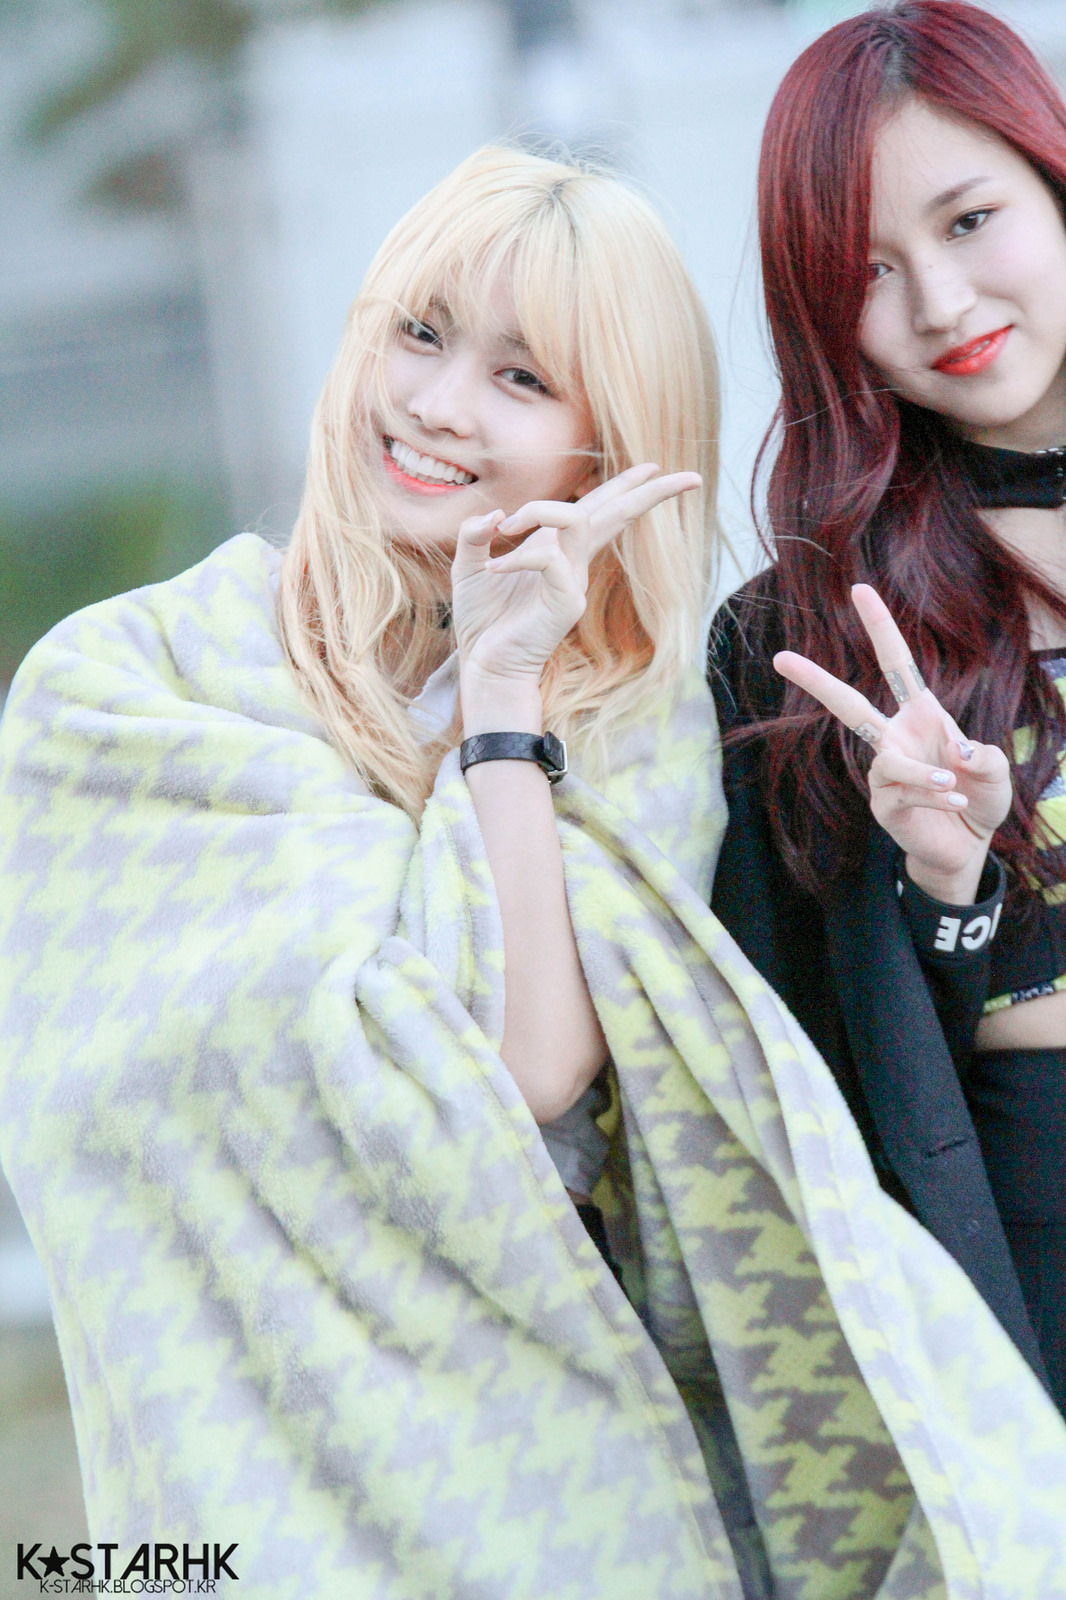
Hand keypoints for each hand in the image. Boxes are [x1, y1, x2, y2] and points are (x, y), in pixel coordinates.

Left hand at [451, 464, 700, 704]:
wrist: (485, 664)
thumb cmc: (482, 619)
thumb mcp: (468, 566)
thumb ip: (474, 534)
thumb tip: (495, 514)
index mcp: (556, 548)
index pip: (599, 509)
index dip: (625, 486)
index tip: (653, 467)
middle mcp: (572, 561)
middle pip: (618, 513)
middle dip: (651, 492)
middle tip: (692, 477)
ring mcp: (573, 580)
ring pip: (580, 520)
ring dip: (542, 509)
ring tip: (508, 524)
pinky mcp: (566, 600)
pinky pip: (548, 558)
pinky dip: (517, 556)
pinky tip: (493, 569)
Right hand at [773, 584, 1010, 904]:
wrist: (968, 845)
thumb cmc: (979, 796)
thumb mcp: (994, 769)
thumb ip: (982, 755)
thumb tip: (952, 752)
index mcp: (919, 716)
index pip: (896, 664)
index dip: (879, 627)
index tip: (859, 590)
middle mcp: (894, 739)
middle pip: (847, 706)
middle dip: (814, 681)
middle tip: (779, 658)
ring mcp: (884, 774)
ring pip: (888, 762)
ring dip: (926, 775)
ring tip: (955, 787)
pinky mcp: (883, 806)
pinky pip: (904, 794)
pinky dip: (934, 798)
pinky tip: (957, 805)